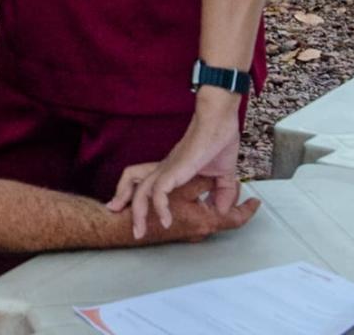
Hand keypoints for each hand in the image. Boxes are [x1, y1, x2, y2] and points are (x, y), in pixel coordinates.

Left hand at [108, 89, 241, 238]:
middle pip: (134, 187)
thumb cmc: (219, 140)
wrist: (219, 121)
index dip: (135, 196)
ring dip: (139, 214)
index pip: (145, 182)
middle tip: (132, 229)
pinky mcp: (175, 169)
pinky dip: (160, 208)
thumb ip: (223, 192)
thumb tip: (222, 209)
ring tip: (139, 232)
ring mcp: (168, 169)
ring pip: (142, 192)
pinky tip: (166, 221)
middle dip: (130, 209)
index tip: (136, 215)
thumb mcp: (223, 174)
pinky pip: (160, 191)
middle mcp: (165, 170)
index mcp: (172, 170)